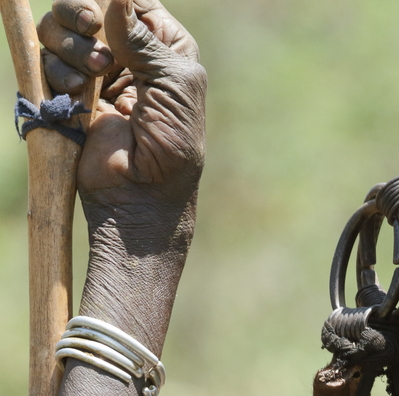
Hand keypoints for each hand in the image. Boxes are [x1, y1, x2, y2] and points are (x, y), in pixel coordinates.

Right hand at [38, 0, 205, 198]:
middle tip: (90, 28)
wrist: (139, 191)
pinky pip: (43, 59)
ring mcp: (91, 71)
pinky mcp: (63, 92)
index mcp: (164, 45)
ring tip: (92, 76)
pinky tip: (76, 93)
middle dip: (80, 12)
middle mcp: (125, 52)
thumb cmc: (171, 142)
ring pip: (56, 27)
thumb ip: (145, 38)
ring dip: (70, 46)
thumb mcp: (174, 84)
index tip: (103, 12)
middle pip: (84, 3)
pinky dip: (56, 70)